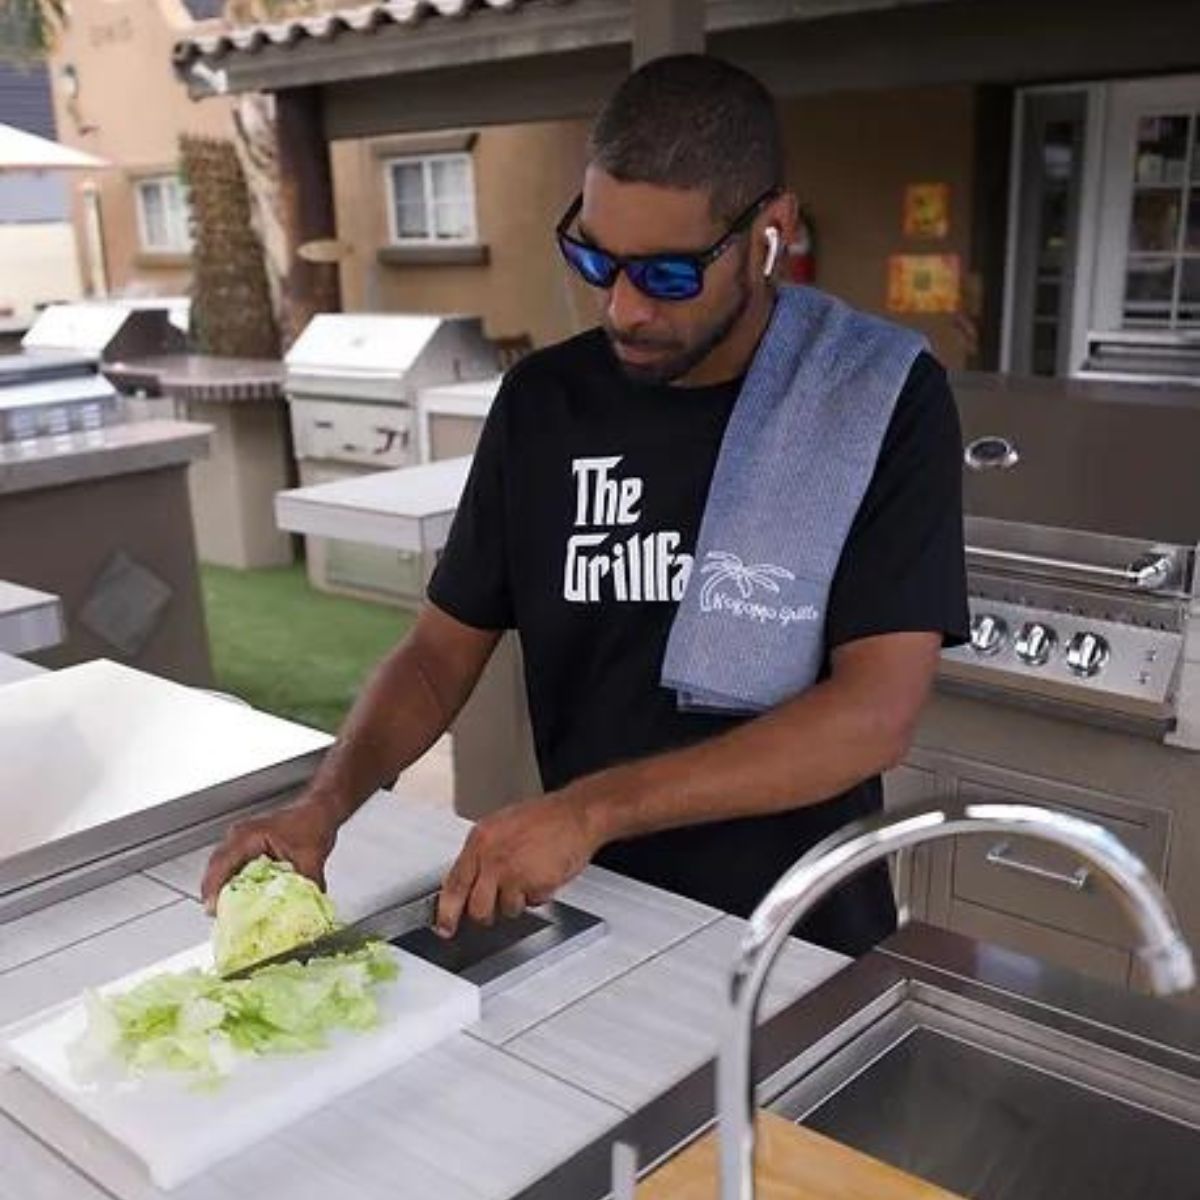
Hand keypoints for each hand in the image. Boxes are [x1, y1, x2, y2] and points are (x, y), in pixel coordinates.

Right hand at [200, 796, 339, 913]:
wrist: (319, 809)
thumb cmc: (313, 822)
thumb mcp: (312, 858)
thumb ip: (307, 885)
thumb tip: (304, 909)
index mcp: (249, 836)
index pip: (222, 864)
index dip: (214, 889)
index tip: (214, 909)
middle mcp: (239, 836)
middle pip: (215, 868)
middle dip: (213, 894)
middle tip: (218, 917)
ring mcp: (240, 840)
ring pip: (219, 868)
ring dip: (220, 889)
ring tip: (224, 912)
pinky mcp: (246, 847)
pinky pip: (230, 867)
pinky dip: (230, 883)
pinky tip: (238, 898)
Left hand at [435, 791, 602, 936]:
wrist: (576, 814)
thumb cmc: (546, 818)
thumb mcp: (502, 827)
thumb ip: (484, 854)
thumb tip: (471, 881)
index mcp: (480, 840)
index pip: (453, 883)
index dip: (446, 911)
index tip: (445, 926)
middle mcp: (491, 857)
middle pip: (476, 908)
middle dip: (487, 913)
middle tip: (495, 908)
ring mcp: (512, 872)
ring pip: (505, 909)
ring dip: (518, 901)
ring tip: (530, 876)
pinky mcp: (533, 884)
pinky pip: (531, 903)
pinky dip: (538, 895)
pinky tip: (544, 874)